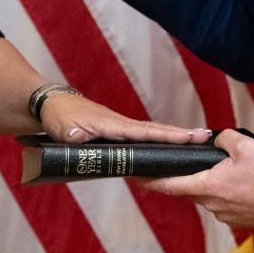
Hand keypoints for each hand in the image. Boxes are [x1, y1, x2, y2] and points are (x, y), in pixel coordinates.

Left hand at [38, 92, 210, 144]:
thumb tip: (79, 138)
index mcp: (113, 125)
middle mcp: (120, 125)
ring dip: (171, 137)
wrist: (48, 104)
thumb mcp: (62, 127)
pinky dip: (155, 140)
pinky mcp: (113, 132)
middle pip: (155, 131)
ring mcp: (118, 128)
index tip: (191, 137)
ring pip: (149, 134)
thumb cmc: (57, 115)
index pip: (146, 132)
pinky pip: (139, 138)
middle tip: (205, 137)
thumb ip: (71, 135)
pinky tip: (165, 148)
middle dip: (179, 135)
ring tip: (195, 142)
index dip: (168, 136)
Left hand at [141, 129, 253, 227]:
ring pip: (207, 197)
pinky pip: (223, 204)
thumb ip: (223, 139)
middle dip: (184, 179)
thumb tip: (216, 141)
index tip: (136, 178)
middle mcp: (212, 205)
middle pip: (189, 190)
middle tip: (180, 167)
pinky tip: (239, 185)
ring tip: (225, 172)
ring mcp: (225, 215)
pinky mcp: (238, 220)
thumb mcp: (244, 146)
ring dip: (209, 186)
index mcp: (208, 186)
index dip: (151, 181)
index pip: (171, 185)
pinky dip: (225, 194)